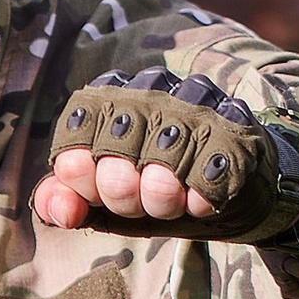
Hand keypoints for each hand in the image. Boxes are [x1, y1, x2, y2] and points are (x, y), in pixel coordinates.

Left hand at [37, 73, 279, 233]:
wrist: (219, 192)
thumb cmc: (147, 188)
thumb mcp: (98, 197)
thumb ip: (63, 199)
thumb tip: (62, 212)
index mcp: (110, 95)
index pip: (79, 124)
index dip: (81, 171)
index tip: (96, 192)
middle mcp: (152, 86)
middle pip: (118, 142)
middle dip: (120, 191)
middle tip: (134, 203)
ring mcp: (197, 104)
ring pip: (164, 158)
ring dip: (161, 199)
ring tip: (169, 203)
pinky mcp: (236, 129)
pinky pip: (209, 173)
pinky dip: (197, 200)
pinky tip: (196, 202)